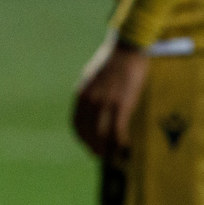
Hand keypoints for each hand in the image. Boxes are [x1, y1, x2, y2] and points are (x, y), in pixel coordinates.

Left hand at [72, 33, 148, 158]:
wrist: (126, 48)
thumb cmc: (112, 61)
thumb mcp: (92, 77)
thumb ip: (90, 93)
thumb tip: (91, 107)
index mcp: (81, 94)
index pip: (76, 123)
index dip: (81, 138)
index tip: (87, 146)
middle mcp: (90, 100)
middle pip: (87, 131)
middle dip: (93, 146)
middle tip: (100, 156)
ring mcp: (105, 102)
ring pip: (102, 134)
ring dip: (106, 148)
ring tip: (112, 156)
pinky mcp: (122, 103)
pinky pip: (118, 129)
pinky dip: (120, 141)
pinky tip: (125, 145)